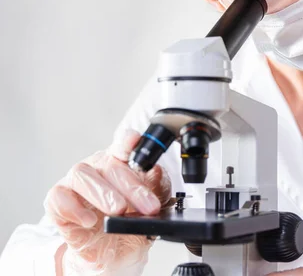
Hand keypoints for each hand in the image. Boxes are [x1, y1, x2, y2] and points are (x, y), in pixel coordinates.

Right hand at [44, 129, 171, 274]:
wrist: (114, 252)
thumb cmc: (131, 220)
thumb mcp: (152, 205)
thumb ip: (156, 186)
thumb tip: (157, 171)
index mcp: (120, 162)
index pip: (123, 145)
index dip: (127, 141)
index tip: (136, 140)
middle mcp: (96, 167)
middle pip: (109, 165)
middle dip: (131, 186)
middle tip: (148, 206)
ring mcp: (74, 183)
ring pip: (82, 175)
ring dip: (103, 193)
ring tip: (119, 210)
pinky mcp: (56, 203)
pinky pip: (58, 198)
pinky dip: (74, 208)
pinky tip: (90, 220)